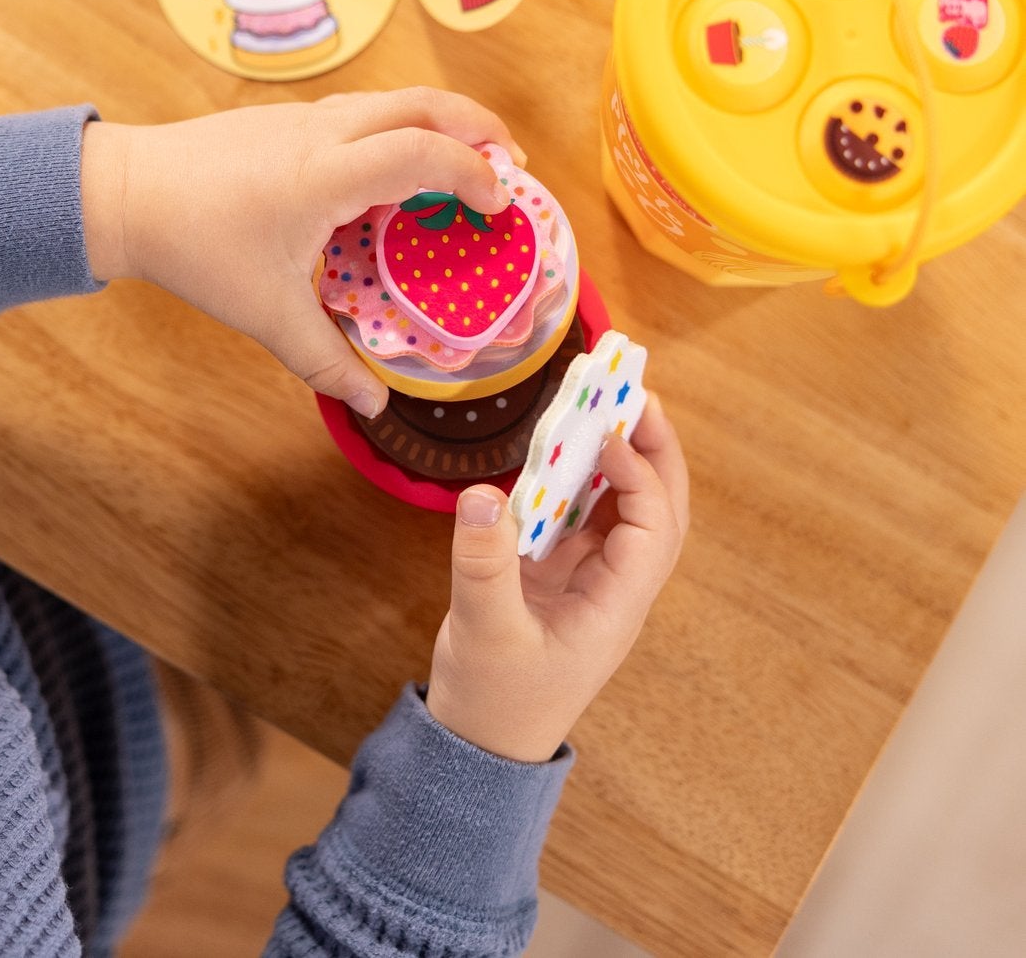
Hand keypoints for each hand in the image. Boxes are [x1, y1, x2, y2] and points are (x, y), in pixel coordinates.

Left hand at [79, 88, 523, 415]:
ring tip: (463, 159)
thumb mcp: (264, 313)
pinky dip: (398, 125)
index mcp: (326, 174)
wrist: (122, 191)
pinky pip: (360, 108)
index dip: (474, 174)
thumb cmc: (193, 246)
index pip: (424, 153)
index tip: (501, 204)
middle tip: (510, 163)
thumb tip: (373, 405)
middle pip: (424, 103)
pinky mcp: (283, 116)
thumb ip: (324, 361)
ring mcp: (302, 117)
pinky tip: (391, 164)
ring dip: (439, 119)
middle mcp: (322, 132)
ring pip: (391, 98)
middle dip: (479, 126)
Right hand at [424, 393, 688, 762]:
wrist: (481, 746)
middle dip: (655, 452)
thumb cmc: (494, 700)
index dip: (637, 475)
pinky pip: (586, 517)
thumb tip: (481, 494)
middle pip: (659, 512)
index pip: (650, 528)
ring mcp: (592, 582)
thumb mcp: (485, 632)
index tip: (605, 434)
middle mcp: (617, 589)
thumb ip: (484, 564)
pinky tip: (562, 447)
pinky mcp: (563, 576)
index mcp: (616, 607)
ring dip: (623, 458)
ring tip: (608, 403)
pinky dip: (582, 477)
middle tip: (636, 393)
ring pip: (626, 510)